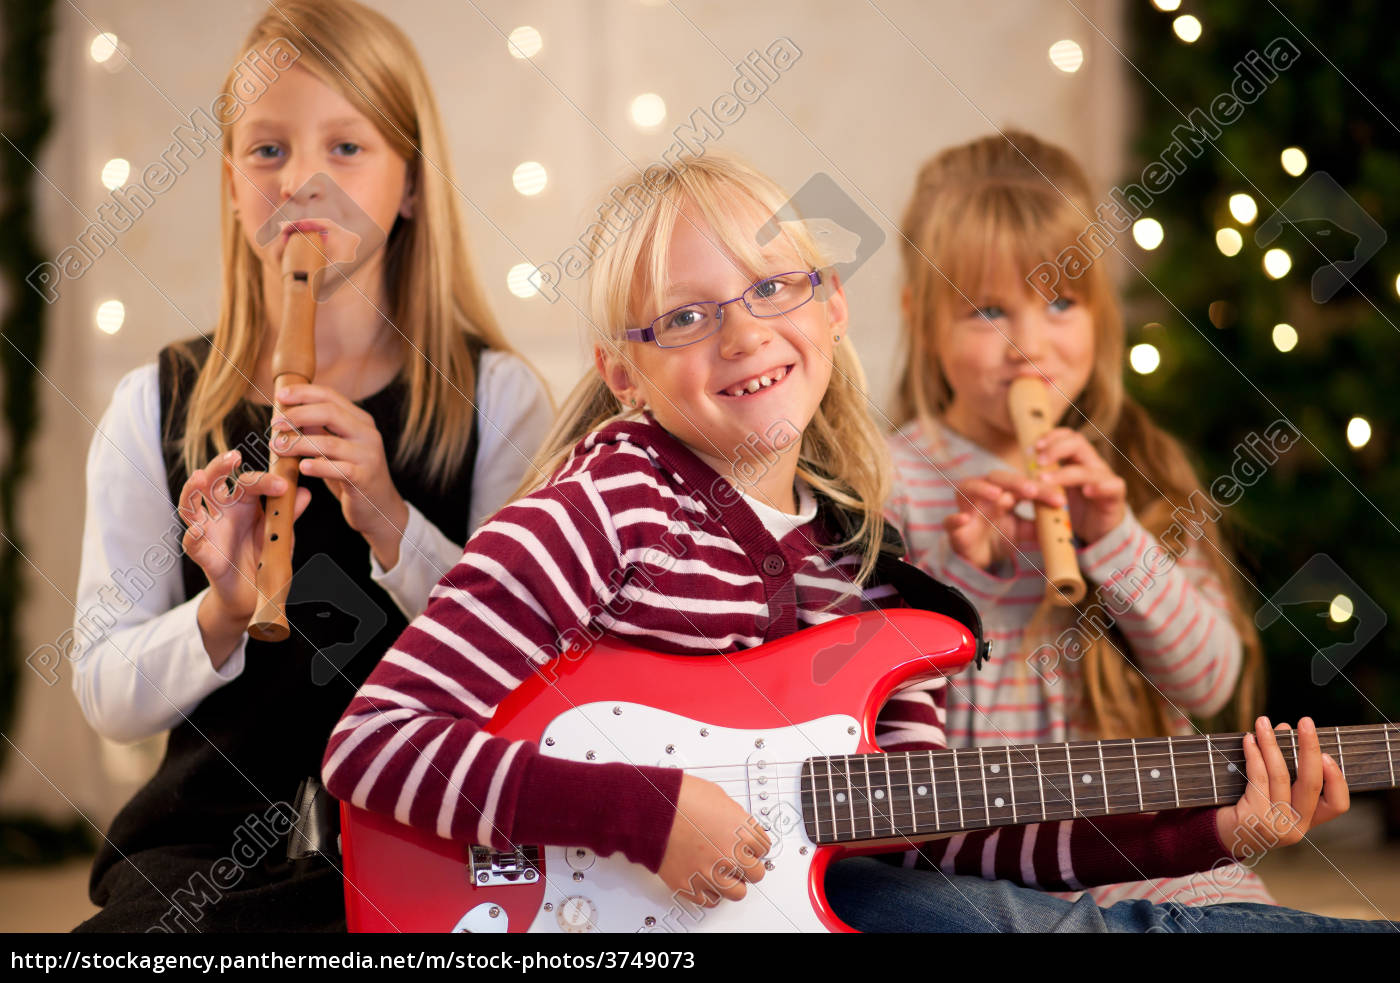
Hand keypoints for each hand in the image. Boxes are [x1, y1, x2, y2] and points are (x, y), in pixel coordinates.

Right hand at [179, 448, 311, 620]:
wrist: (255, 593)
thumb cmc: (265, 556)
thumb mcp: (280, 535)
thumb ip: (289, 515)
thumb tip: (303, 491)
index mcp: (243, 503)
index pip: (248, 482)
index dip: (264, 480)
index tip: (283, 485)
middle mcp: (222, 511)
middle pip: (213, 482)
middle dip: (220, 466)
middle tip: (233, 456)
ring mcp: (209, 530)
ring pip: (192, 505)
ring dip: (193, 490)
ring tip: (200, 477)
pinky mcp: (203, 554)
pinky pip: (192, 543)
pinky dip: (193, 535)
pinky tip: (198, 529)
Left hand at [271, 383, 407, 567]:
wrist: (379, 507)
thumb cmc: (352, 474)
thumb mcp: (338, 447)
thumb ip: (319, 428)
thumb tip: (288, 411)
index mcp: (361, 421)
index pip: (331, 396)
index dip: (303, 393)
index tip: (280, 396)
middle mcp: (368, 434)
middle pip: (330, 413)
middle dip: (297, 415)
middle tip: (275, 424)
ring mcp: (368, 456)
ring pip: (329, 443)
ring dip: (298, 443)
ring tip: (278, 447)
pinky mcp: (365, 478)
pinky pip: (338, 470)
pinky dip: (317, 467)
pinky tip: (301, 468)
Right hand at [657, 775, 770, 906]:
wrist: (652, 808)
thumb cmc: (680, 797)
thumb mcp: (719, 797)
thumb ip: (735, 817)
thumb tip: (739, 827)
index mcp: (741, 832)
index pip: (764, 848)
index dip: (755, 846)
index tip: (749, 847)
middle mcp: (730, 856)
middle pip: (756, 873)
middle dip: (748, 866)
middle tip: (739, 861)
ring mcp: (710, 873)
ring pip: (737, 892)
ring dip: (732, 882)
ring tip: (724, 874)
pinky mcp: (690, 886)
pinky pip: (710, 900)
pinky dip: (711, 893)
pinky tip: (707, 882)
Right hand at [944, 470, 1065, 572]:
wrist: (978, 558)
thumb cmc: (998, 535)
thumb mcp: (1023, 530)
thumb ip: (1039, 524)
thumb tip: (1064, 523)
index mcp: (1003, 492)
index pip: (1023, 484)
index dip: (1041, 490)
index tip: (1060, 501)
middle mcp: (984, 495)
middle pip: (996, 478)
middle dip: (1014, 482)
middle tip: (1033, 490)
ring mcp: (967, 509)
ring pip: (968, 488)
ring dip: (982, 488)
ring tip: (998, 495)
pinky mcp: (955, 528)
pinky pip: (949, 520)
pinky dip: (954, 519)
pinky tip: (962, 519)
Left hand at [1033, 427, 1126, 543]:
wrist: (1099, 531)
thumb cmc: (1073, 508)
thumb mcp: (1054, 491)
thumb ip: (1042, 480)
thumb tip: (1017, 474)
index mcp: (1076, 459)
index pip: (1066, 436)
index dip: (1051, 437)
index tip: (1033, 447)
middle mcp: (1092, 464)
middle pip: (1078, 443)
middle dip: (1056, 449)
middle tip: (1038, 461)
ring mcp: (1105, 478)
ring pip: (1089, 468)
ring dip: (1065, 473)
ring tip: (1046, 480)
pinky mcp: (1115, 496)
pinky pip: (1112, 486)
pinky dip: (1100, 487)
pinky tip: (1087, 491)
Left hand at [1215, 716, 1349, 861]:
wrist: (1217, 835)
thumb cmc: (1247, 809)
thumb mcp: (1273, 796)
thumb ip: (1285, 772)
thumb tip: (1284, 729)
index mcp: (1307, 821)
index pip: (1337, 804)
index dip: (1337, 780)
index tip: (1328, 754)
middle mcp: (1296, 826)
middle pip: (1311, 784)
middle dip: (1309, 748)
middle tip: (1305, 722)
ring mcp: (1276, 824)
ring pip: (1281, 776)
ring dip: (1272, 744)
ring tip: (1264, 723)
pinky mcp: (1254, 817)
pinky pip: (1258, 777)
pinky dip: (1254, 754)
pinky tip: (1249, 739)